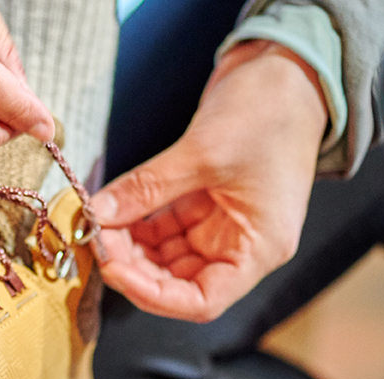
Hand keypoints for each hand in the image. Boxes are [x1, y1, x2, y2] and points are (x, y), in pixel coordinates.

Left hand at [91, 40, 327, 321]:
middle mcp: (240, 246)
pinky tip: (110, 211)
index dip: (152, 294)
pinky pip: (162, 230)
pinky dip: (134, 224)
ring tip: (98, 221)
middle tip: (96, 238)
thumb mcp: (203, 151)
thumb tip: (97, 213)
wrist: (288, 72)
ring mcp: (220, 228)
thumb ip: (146, 187)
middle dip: (132, 266)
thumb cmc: (268, 111)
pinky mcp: (203, 207)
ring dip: (129, 246)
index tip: (113, 268)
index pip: (202, 301)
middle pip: (176, 282)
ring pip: (163, 258)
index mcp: (259, 248)